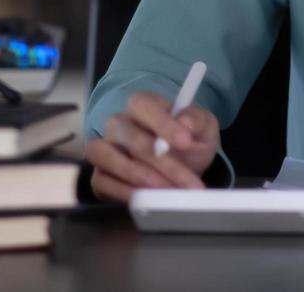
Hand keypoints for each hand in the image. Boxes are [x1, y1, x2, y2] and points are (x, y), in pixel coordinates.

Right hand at [84, 90, 219, 202]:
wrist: (182, 172)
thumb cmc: (189, 146)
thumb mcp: (203, 130)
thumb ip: (197, 120)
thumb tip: (185, 120)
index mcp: (143, 106)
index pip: (142, 105)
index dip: (162, 123)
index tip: (185, 142)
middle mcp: (118, 124)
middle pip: (129, 136)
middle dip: (160, 161)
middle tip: (186, 181)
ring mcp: (104, 149)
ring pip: (105, 155)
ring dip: (136, 175)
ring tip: (165, 191)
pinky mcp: (100, 176)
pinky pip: (101, 181)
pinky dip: (122, 191)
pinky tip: (145, 199)